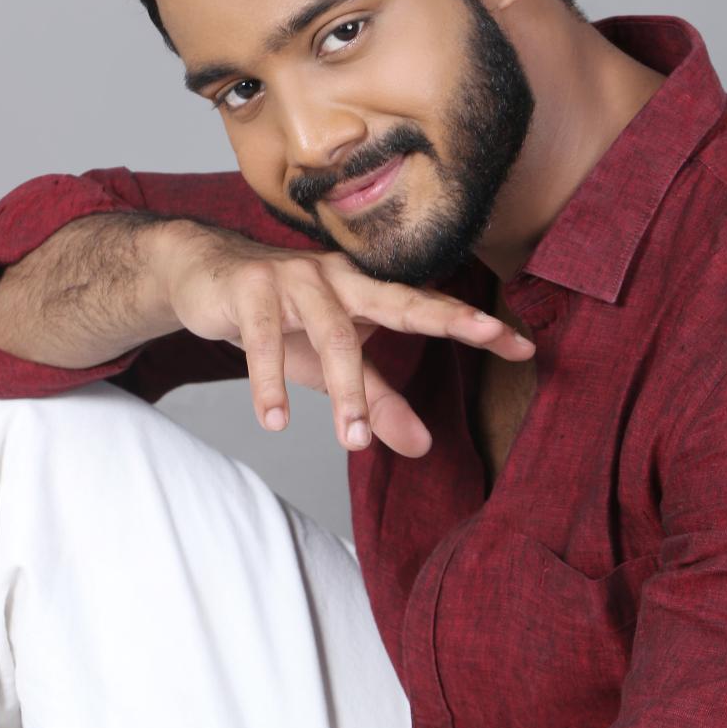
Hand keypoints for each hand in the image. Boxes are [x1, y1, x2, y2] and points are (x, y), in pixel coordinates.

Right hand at [162, 225, 534, 457]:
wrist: (202, 278)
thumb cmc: (279, 321)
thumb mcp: (331, 368)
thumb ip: (378, 402)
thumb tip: (422, 449)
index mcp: (366, 292)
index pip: (427, 308)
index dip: (474, 325)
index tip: (524, 344)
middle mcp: (338, 278)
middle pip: (399, 301)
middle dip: (447, 317)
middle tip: (489, 335)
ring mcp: (294, 279)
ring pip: (332, 334)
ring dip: (344, 391)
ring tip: (351, 442)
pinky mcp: (249, 289)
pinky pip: (264, 341)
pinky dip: (269, 384)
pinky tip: (276, 421)